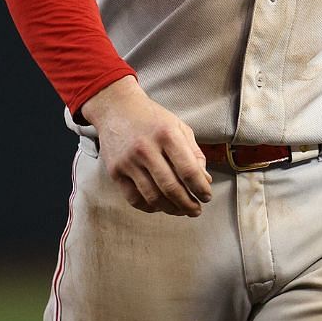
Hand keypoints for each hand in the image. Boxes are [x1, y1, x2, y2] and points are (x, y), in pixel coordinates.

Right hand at [79, 76, 212, 217]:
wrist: (116, 109)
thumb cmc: (152, 119)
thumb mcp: (179, 127)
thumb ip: (194, 153)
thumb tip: (204, 180)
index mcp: (167, 135)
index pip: (188, 170)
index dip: (200, 188)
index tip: (207, 197)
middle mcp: (146, 149)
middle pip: (170, 187)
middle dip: (187, 204)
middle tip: (196, 210)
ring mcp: (128, 162)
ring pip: (152, 196)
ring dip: (170, 209)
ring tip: (181, 211)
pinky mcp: (114, 171)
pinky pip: (133, 198)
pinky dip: (149, 207)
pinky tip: (160, 207)